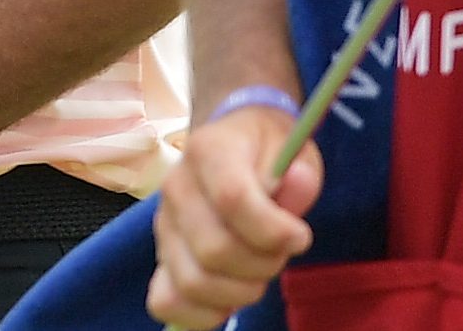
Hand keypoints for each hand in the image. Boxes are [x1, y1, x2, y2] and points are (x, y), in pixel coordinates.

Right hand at [147, 107, 321, 329]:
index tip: (300, 236)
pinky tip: (231, 297)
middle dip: (262, 263)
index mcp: (208, 149)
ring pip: (193, 282)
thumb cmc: (268, 153)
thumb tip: (298, 182)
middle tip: (282, 253)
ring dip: (240, 291)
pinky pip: (166, 302)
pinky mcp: (161, 258)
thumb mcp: (294, 149)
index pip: (232, 199)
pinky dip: (203, 313)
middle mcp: (176, 186)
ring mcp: (164, 226)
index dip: (272, 230)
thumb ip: (300, 172)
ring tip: (260, 271)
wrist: (238, 150)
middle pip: (214, 249)